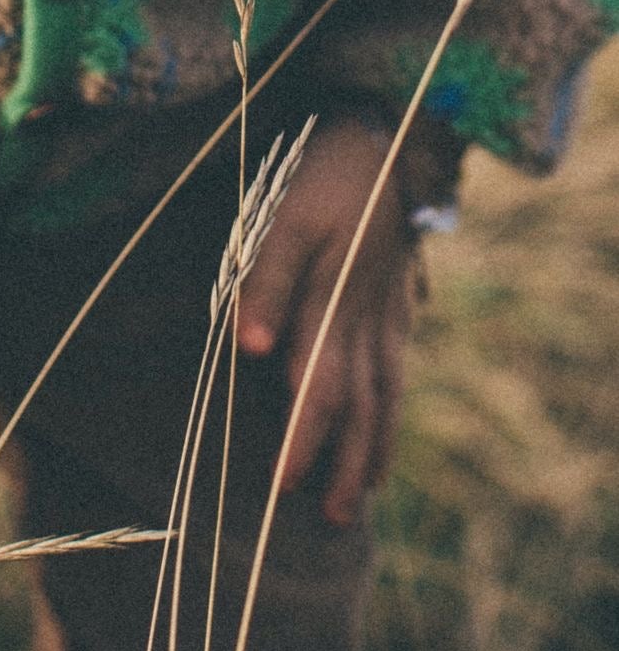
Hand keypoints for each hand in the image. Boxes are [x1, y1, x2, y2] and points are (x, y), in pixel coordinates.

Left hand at [235, 118, 415, 526]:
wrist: (390, 132)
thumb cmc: (327, 173)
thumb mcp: (286, 216)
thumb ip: (268, 281)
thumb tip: (251, 350)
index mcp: (339, 303)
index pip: (321, 389)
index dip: (303, 439)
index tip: (284, 485)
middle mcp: (370, 318)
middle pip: (361, 406)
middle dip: (344, 463)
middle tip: (329, 518)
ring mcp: (390, 311)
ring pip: (387, 393)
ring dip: (373, 446)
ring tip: (360, 493)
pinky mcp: (396, 300)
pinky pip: (397, 370)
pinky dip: (390, 408)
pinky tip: (382, 424)